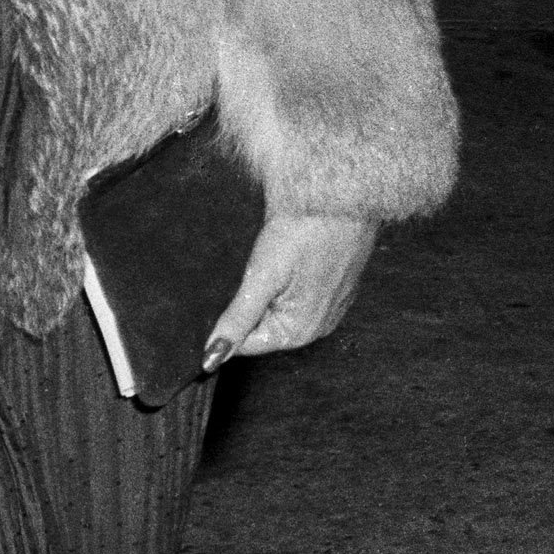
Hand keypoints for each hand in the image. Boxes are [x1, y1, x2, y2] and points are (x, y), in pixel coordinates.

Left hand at [205, 212, 375, 367]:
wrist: (341, 196)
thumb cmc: (304, 232)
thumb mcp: (261, 276)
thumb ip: (238, 319)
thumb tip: (212, 356)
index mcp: (299, 332)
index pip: (247, 343)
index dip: (229, 319)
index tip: (227, 288)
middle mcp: (318, 328)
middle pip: (264, 327)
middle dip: (249, 303)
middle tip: (253, 267)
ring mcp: (330, 308)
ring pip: (280, 309)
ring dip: (267, 290)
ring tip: (271, 259)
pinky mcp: (336, 288)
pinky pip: (298, 295)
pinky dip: (286, 280)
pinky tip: (287, 257)